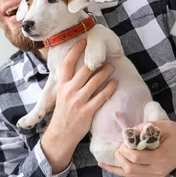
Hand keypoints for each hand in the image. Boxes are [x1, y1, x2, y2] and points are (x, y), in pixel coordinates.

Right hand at [41, 40, 117, 172]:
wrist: (61, 134)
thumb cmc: (63, 113)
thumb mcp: (60, 95)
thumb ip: (68, 83)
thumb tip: (79, 69)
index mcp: (62, 86)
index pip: (67, 64)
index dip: (75, 51)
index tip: (82, 42)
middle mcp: (69, 91)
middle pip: (84, 70)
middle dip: (96, 61)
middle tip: (104, 55)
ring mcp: (78, 101)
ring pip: (94, 81)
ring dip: (105, 72)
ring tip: (111, 67)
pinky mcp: (87, 111)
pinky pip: (101, 96)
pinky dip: (109, 88)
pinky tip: (115, 83)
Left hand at [98, 120, 175, 176]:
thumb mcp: (163, 125)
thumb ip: (145, 128)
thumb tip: (127, 133)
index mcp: (161, 157)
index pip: (135, 158)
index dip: (125, 149)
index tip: (124, 140)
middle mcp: (158, 169)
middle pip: (130, 169)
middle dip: (120, 157)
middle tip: (119, 147)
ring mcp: (157, 175)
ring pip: (130, 175)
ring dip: (117, 167)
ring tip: (104, 161)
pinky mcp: (155, 176)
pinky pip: (135, 175)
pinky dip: (121, 171)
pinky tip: (107, 167)